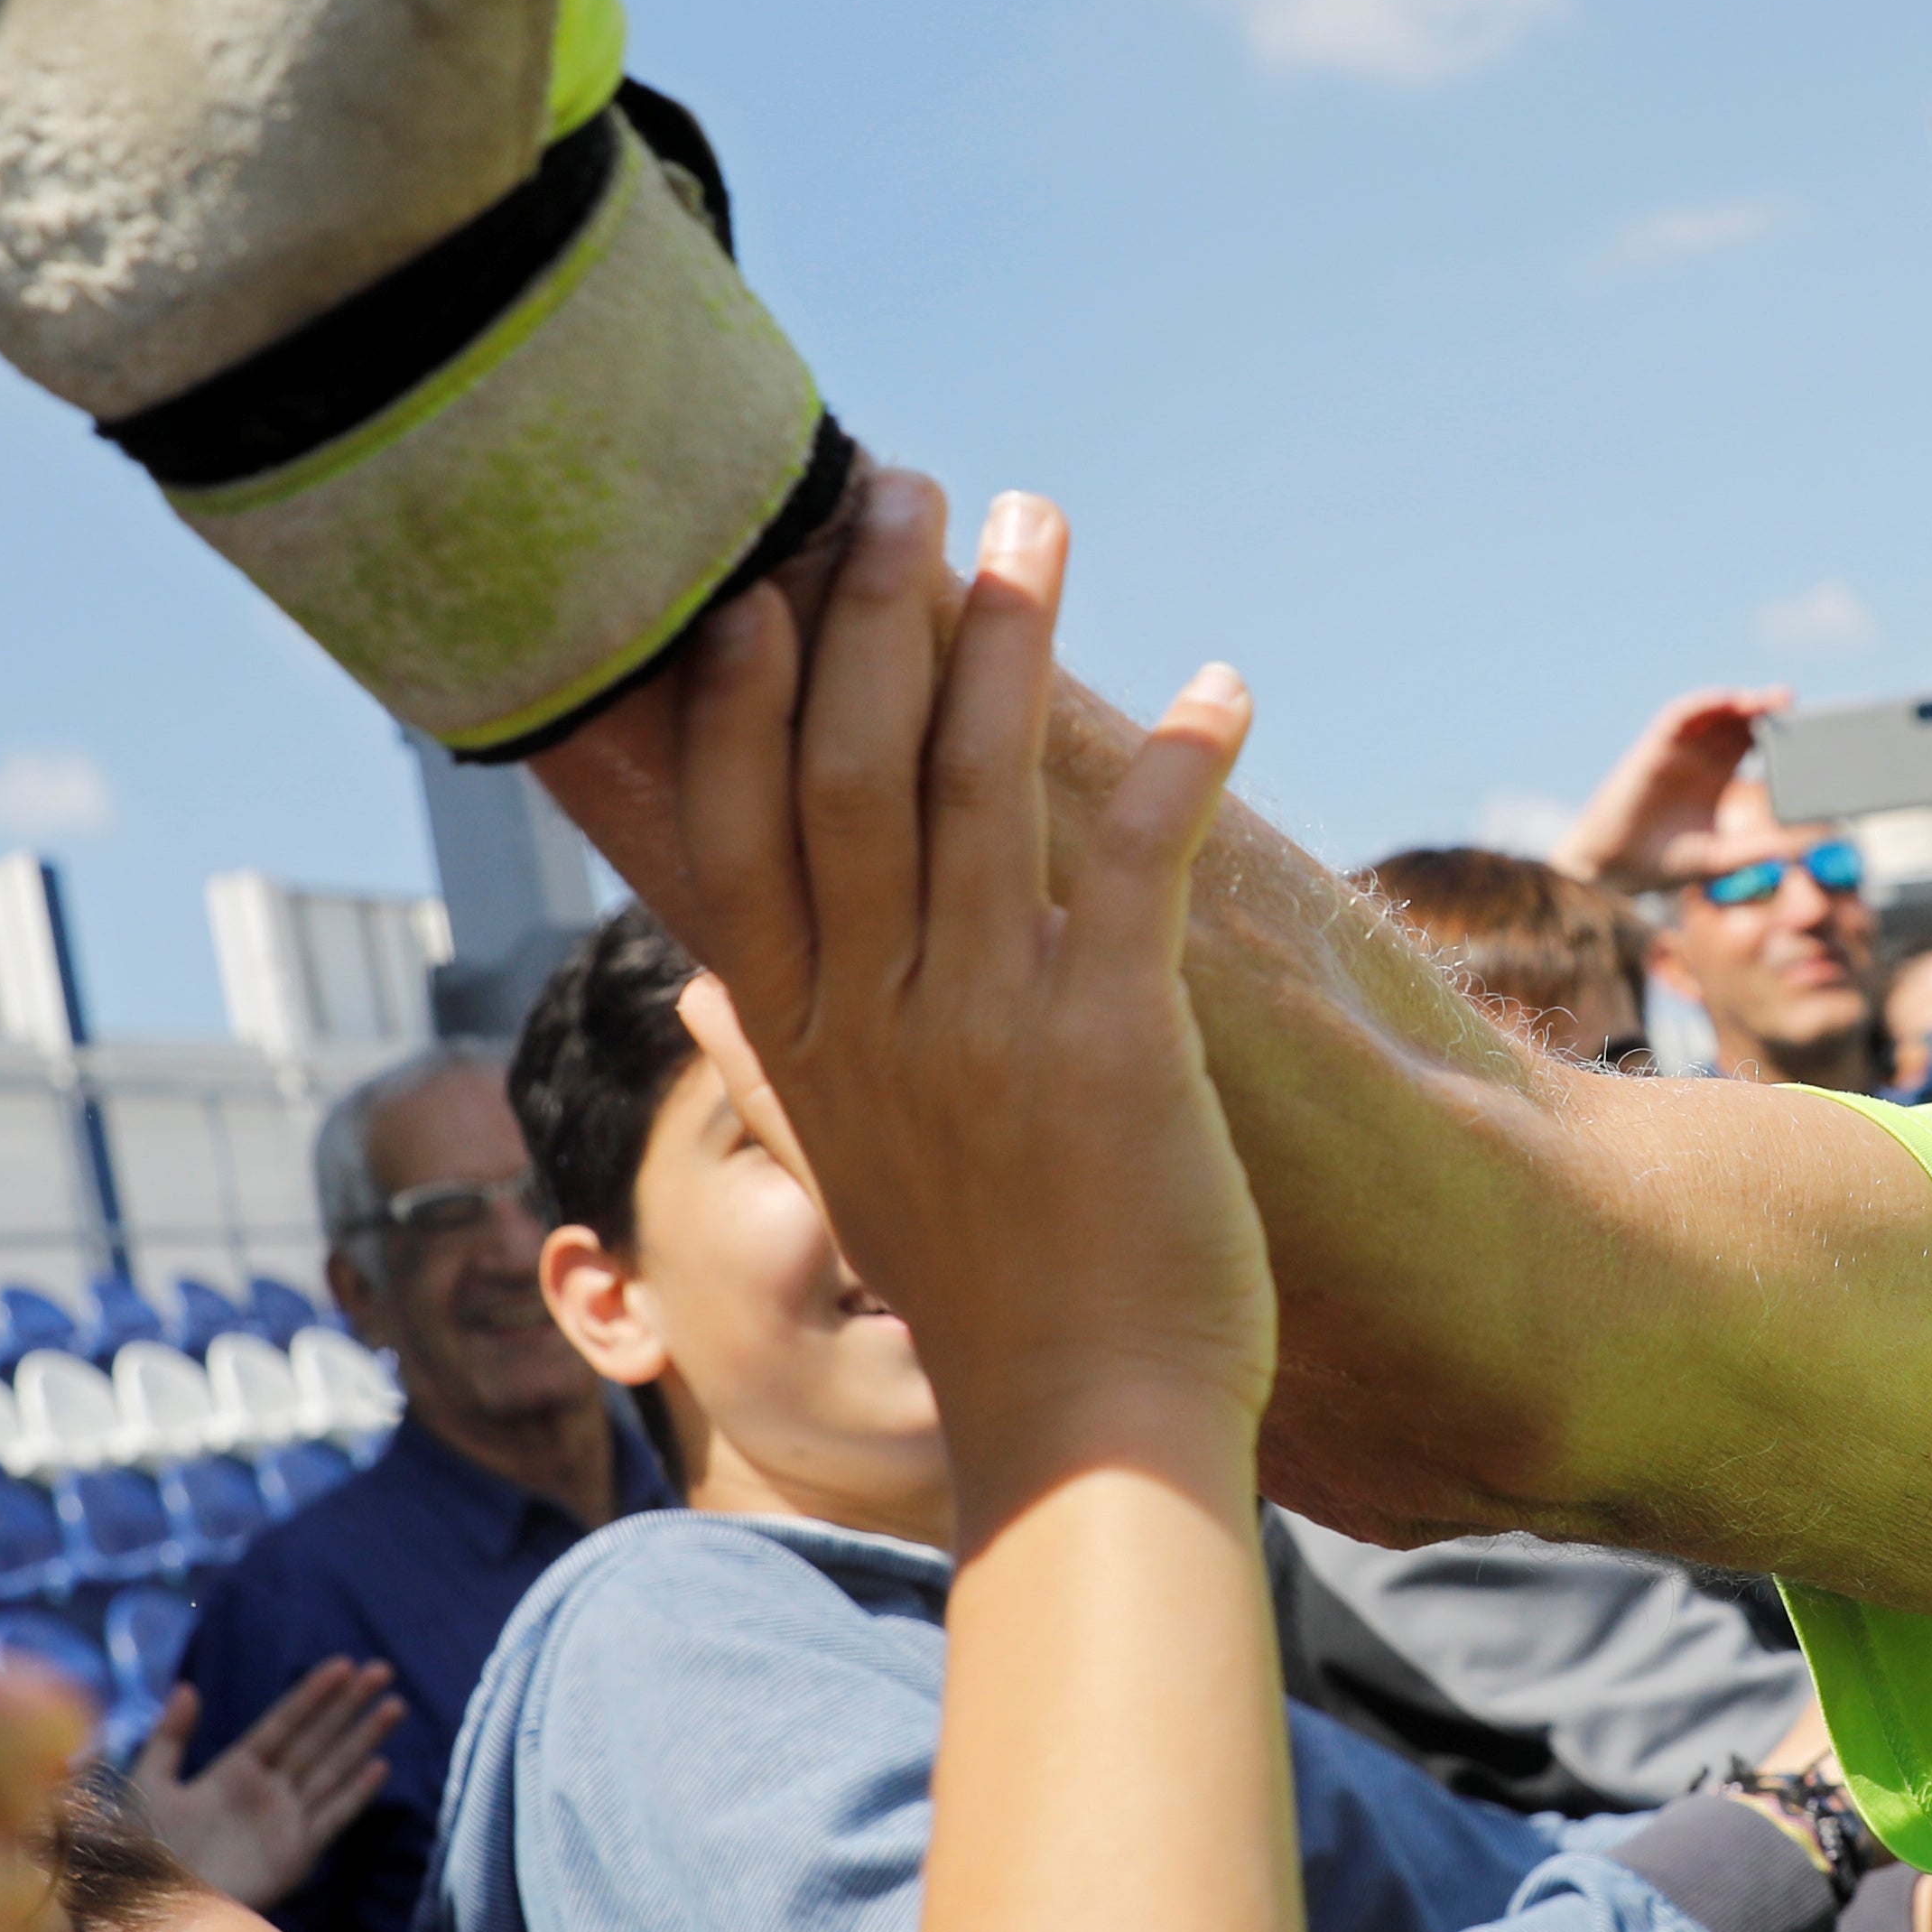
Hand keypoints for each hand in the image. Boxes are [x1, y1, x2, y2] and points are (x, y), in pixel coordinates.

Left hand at [130, 1657, 402, 1905]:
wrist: (158, 1906)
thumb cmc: (148, 1849)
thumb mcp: (150, 1783)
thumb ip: (170, 1736)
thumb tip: (189, 1687)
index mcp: (235, 1770)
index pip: (284, 1722)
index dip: (313, 1694)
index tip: (343, 1664)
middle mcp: (268, 1791)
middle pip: (317, 1738)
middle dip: (350, 1705)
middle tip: (382, 1669)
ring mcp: (285, 1821)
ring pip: (333, 1769)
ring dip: (363, 1738)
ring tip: (394, 1706)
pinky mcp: (296, 1855)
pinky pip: (333, 1817)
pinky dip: (356, 1794)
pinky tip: (379, 1766)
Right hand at [654, 472, 1271, 1493]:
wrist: (1087, 1443)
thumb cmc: (986, 1305)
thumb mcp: (846, 1176)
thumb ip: (775, 1062)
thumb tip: (704, 985)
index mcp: (805, 1044)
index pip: (734, 829)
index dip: (737, 694)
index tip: (752, 582)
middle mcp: (876, 1019)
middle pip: (843, 767)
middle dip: (868, 609)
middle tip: (903, 488)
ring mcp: (986, 1028)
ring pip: (975, 780)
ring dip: (1007, 634)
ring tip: (1037, 522)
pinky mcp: (1111, 1047)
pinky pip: (1138, 861)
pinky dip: (1181, 760)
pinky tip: (1227, 686)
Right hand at [1553, 688, 1783, 890]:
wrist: (1616, 869)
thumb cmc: (1665, 864)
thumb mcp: (1723, 858)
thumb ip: (1758, 851)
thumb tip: (1799, 848)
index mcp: (1717, 778)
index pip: (1753, 743)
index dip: (1777, 733)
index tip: (1807, 731)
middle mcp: (1698, 759)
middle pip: (1738, 722)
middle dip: (1766, 710)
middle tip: (1794, 706)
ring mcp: (1677, 750)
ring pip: (1713, 713)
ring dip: (1741, 702)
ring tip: (1771, 701)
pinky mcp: (1655, 747)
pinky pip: (1681, 715)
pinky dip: (1706, 703)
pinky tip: (1731, 701)